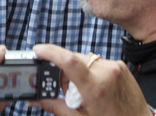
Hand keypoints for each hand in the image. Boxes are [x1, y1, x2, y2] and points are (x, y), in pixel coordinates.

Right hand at [34, 44, 149, 115]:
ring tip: (82, 91)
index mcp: (95, 88)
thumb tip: (34, 99)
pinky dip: (90, 70)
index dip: (51, 52)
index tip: (38, 50)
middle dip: (63, 70)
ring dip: (77, 70)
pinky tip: (94, 86)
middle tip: (65, 88)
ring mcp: (115, 66)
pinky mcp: (121, 65)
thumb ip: (56, 106)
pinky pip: (98, 61)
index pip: (69, 61)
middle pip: (74, 60)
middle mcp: (106, 72)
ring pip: (85, 60)